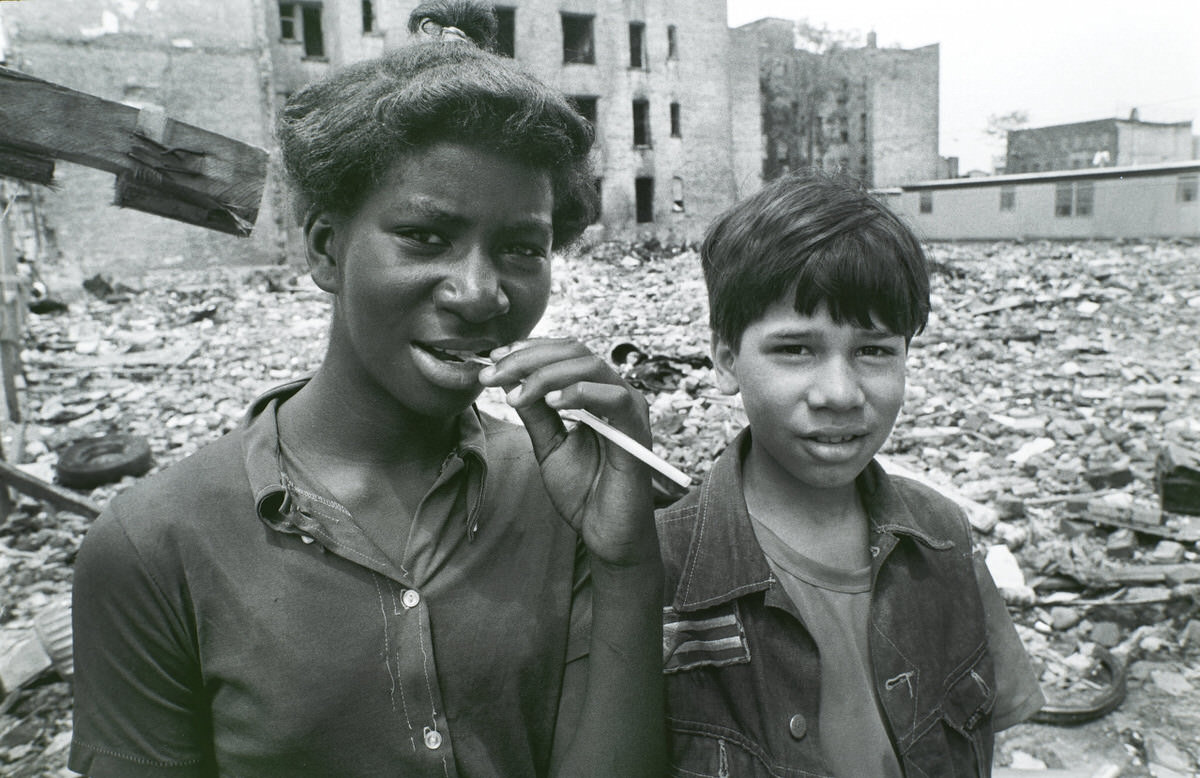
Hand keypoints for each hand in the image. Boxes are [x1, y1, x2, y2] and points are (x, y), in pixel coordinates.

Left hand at [478, 339, 654, 567]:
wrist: (606, 532)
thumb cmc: (584, 490)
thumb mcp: (548, 444)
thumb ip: (535, 411)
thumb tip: (508, 379)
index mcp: (596, 392)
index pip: (564, 352)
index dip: (527, 350)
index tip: (491, 359)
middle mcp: (615, 392)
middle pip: (574, 351)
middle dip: (528, 359)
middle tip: (492, 374)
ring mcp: (629, 408)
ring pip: (591, 366)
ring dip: (546, 375)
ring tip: (515, 395)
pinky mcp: (637, 429)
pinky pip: (613, 397)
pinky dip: (579, 393)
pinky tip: (551, 403)